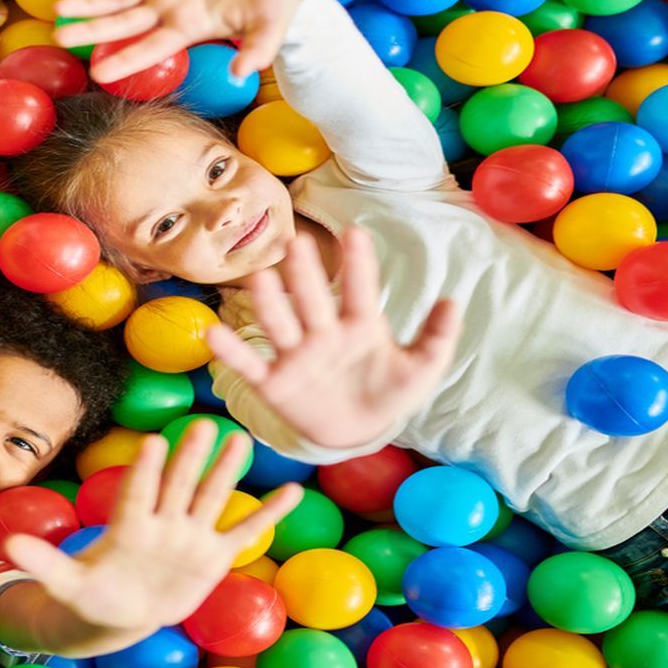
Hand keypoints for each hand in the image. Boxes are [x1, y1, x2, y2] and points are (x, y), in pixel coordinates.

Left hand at [3, 422, 300, 631]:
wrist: (121, 612)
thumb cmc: (92, 594)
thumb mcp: (66, 583)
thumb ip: (42, 561)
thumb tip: (3, 544)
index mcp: (129, 525)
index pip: (140, 492)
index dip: (147, 470)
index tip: (155, 442)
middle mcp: (163, 522)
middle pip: (179, 485)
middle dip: (191, 458)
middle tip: (203, 423)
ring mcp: (190, 536)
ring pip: (211, 498)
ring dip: (226, 472)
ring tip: (240, 439)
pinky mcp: (212, 556)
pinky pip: (243, 532)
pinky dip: (267, 515)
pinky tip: (290, 493)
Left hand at [52, 0, 302, 82]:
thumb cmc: (272, 10)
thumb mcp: (269, 31)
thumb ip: (256, 52)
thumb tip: (242, 74)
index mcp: (188, 31)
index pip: (149, 48)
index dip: (125, 60)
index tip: (98, 73)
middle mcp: (167, 14)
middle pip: (121, 25)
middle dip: (89, 29)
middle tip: (59, 36)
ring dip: (89, 3)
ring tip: (59, 8)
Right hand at [207, 227, 461, 451]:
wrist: (358, 433)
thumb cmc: (388, 392)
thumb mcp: (420, 369)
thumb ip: (437, 338)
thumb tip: (453, 300)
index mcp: (360, 325)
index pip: (360, 289)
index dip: (358, 264)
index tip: (355, 233)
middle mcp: (323, 333)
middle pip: (313, 300)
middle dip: (305, 274)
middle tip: (297, 244)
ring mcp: (296, 356)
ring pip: (280, 324)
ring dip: (269, 303)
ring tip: (260, 279)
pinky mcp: (275, 383)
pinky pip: (250, 366)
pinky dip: (232, 352)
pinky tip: (214, 333)